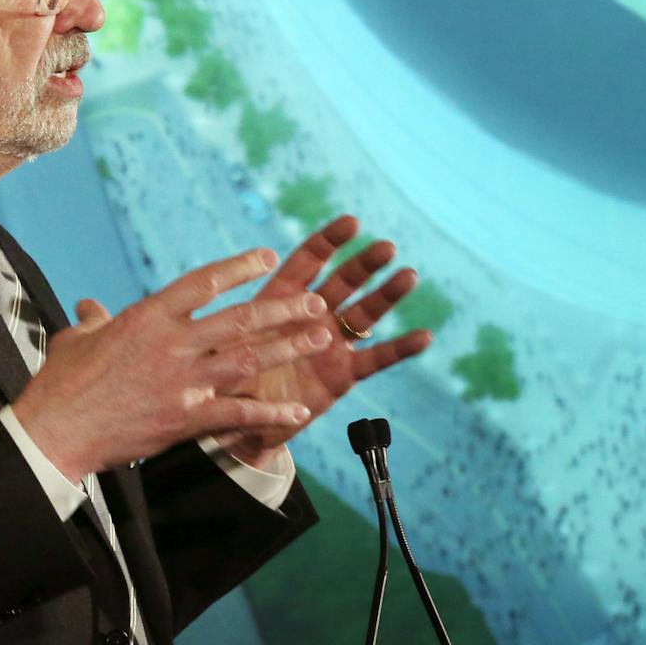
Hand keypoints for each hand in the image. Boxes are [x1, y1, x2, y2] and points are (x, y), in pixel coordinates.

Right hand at [11, 248, 336, 482]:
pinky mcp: (185, 418)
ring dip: (288, 348)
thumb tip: (91, 306)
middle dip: (283, 309)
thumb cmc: (61, 385)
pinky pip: (237, 412)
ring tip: (320, 340)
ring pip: (247, 359)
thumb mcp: (77, 340)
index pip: (203, 282)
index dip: (239, 267)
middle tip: (315, 302)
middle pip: (240, 319)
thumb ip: (95, 320)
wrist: (55, 433)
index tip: (268, 256)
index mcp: (149, 317)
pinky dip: (270, 413)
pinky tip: (297, 412)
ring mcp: (182, 381)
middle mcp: (173, 344)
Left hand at [212, 215, 434, 465]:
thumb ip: (231, 333)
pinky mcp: (343, 373)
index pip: (307, 262)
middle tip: (385, 247)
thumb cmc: (224, 379)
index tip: (352, 222)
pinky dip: (400, 348)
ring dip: (387, 295)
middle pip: (342, 281)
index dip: (329, 241)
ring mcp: (330, 342)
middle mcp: (311, 315)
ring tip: (408, 275)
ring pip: (364, 313)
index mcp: (279, 300)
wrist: (238, 423)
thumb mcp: (221, 350)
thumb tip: (222, 317)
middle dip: (363, 263)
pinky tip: (424, 336)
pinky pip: (376, 358)